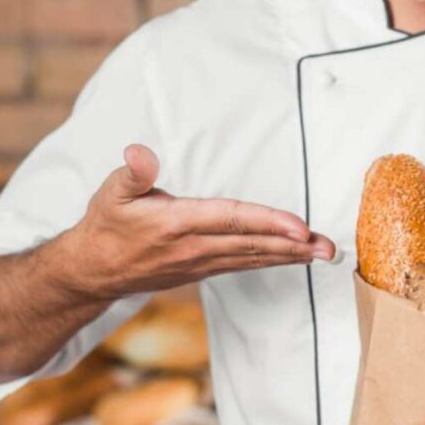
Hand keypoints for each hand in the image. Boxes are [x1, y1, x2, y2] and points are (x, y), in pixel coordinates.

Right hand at [53, 144, 334, 299]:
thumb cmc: (108, 225)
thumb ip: (132, 173)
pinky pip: (248, 264)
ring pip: (256, 257)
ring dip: (293, 256)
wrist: (95, 271)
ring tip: (325, 252)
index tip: (299, 227)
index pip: (231, 221)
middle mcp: (195, 247)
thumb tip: (139, 152)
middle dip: (295, 245)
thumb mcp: (111, 194)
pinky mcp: (207, 270)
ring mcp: (203, 262)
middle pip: (254, 244)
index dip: (268, 223)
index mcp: (177, 224)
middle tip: (329, 246)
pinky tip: (298, 257)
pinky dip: (276, 260)